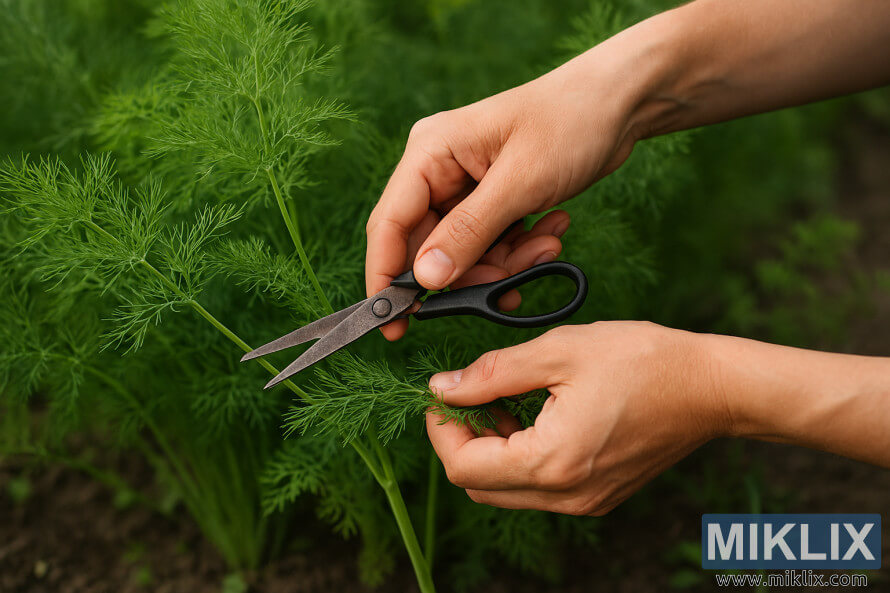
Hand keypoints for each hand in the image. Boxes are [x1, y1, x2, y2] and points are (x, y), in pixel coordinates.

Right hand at [365, 50, 649, 339]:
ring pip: (463, 254)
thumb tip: (425, 280)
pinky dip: (517, 253)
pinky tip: (550, 235)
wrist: (619, 104)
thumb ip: (468, 233)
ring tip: (547, 245)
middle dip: (467, 274)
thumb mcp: (519, 182)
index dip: (386, 278)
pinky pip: (489, 246)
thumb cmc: (569, 124)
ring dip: (503, 265)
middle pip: (428, 246)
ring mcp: (465, 187)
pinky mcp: (491, 201)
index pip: (390, 224)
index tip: (392, 327)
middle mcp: (439, 170)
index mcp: (430, 152)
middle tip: (504, 287)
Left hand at [425, 321, 726, 514]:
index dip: (440, 430)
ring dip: (490, 450)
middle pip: (480, 485)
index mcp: (552, 462)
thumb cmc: (643, 362)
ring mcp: (585, 502)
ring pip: (507, 491)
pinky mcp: (598, 496)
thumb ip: (492, 373)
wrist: (711, 388)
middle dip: (461, 442)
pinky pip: (539, 489)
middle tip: (469, 396)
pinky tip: (533, 417)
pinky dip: (521, 458)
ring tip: (503, 402)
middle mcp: (566, 496)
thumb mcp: (558, 352)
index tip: (441, 395)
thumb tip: (443, 388)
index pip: (463, 467)